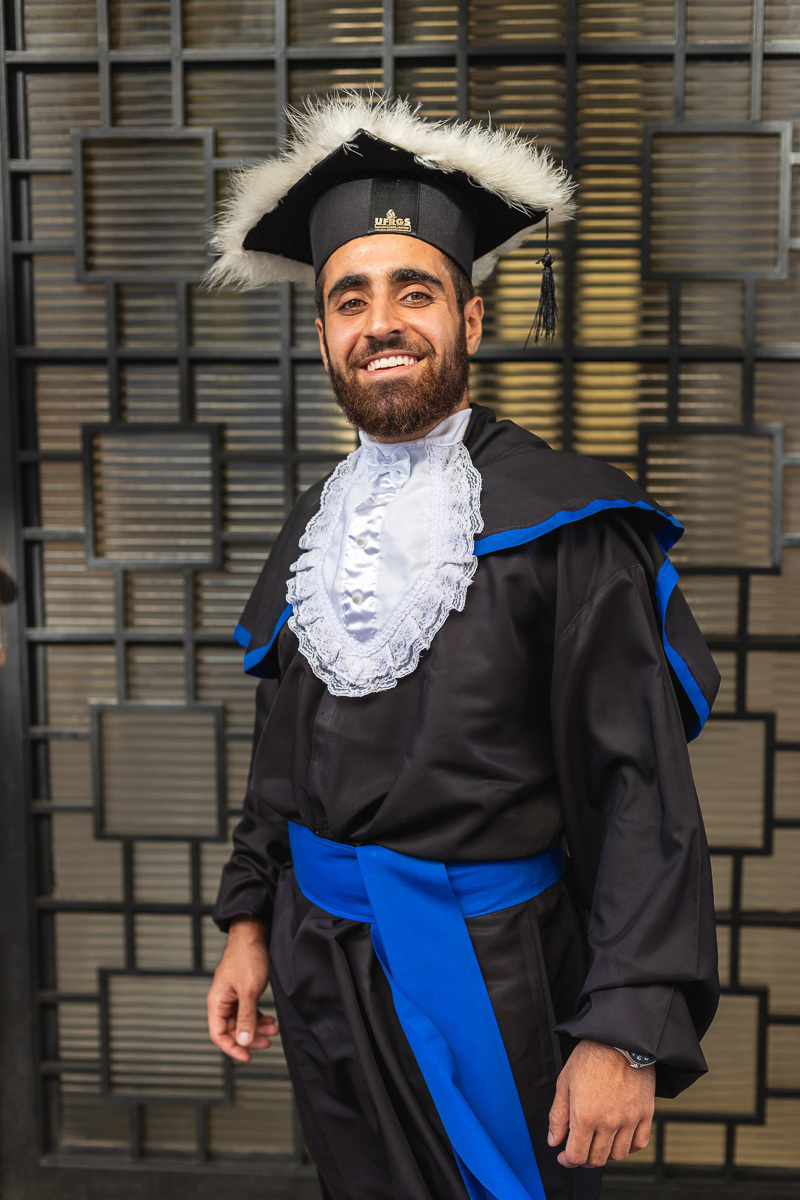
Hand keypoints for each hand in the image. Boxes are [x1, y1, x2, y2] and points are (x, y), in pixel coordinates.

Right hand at [206, 917, 278, 1062]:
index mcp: (216, 1002)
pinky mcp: (243, 991)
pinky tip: (270, 1020)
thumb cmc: (247, 958)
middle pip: (232, 1030)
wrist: (254, 934)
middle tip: (267, 1042)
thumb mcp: (248, 991)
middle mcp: (222, 1001)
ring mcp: (233, 996)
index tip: (247, 1057)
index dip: (232, 1048)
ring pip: (242, 1021)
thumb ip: (246, 1018)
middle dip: (250, 1038)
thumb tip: (243, 1041)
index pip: (218, 1035)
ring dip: (257, 1028)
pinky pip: (248, 1011)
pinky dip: (259, 1017)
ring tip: (274, 1029)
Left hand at [548, 1039, 654, 1168]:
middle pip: (597, 1159)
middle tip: (579, 1149)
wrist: (620, 1039)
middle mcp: (608, 1122)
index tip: (563, 1156)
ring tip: (598, 1142)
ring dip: (605, 1154)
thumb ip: (558, 1116)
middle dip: (584, 1159)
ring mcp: (629, 1120)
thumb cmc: (590, 1057)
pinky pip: (639, 1144)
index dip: (567, 1160)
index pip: (576, 1155)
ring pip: (618, 1155)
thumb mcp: (564, 1082)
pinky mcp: (645, 1114)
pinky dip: (629, 1147)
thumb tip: (554, 1141)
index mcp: (585, 1115)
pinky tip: (619, 1138)